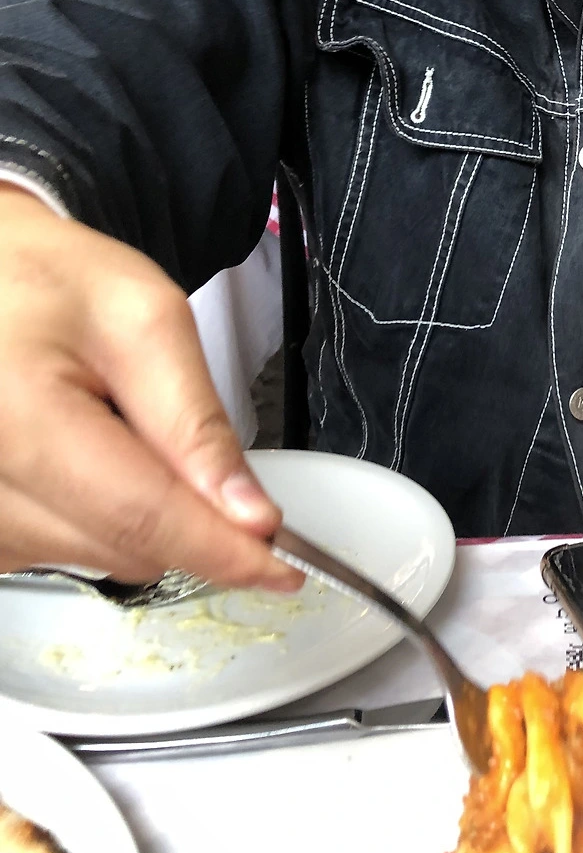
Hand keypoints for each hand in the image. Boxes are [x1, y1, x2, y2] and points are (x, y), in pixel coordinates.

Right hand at [0, 185, 300, 589]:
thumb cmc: (53, 283)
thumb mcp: (145, 321)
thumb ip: (195, 421)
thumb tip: (247, 515)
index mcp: (22, 419)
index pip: (141, 516)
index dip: (222, 549)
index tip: (286, 569)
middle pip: (125, 547)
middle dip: (191, 517)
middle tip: (188, 439)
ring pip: (102, 558)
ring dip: (142, 514)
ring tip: (117, 426)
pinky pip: (67, 551)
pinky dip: (104, 516)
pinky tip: (92, 455)